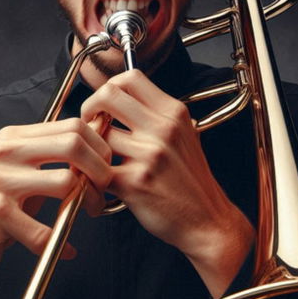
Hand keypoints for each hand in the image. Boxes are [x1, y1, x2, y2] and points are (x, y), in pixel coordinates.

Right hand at [0, 118, 111, 298]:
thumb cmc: (5, 208)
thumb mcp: (30, 171)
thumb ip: (59, 153)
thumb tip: (104, 133)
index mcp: (13, 137)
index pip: (72, 126)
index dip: (100, 148)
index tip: (106, 170)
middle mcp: (3, 152)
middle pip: (73, 144)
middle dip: (100, 170)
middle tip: (103, 191)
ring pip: (66, 182)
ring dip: (87, 203)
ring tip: (88, 214)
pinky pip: (44, 230)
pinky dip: (61, 244)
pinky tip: (66, 249)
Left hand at [81, 69, 254, 297]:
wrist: (207, 220)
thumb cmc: (192, 181)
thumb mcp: (185, 135)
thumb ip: (157, 115)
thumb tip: (122, 98)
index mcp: (174, 113)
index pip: (131, 77)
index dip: (110, 86)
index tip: (105, 104)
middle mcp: (163, 129)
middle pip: (109, 95)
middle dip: (90, 107)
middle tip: (90, 124)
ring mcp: (149, 154)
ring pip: (99, 134)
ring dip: (91, 147)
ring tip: (95, 160)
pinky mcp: (134, 182)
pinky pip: (96, 169)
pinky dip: (91, 176)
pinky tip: (98, 182)